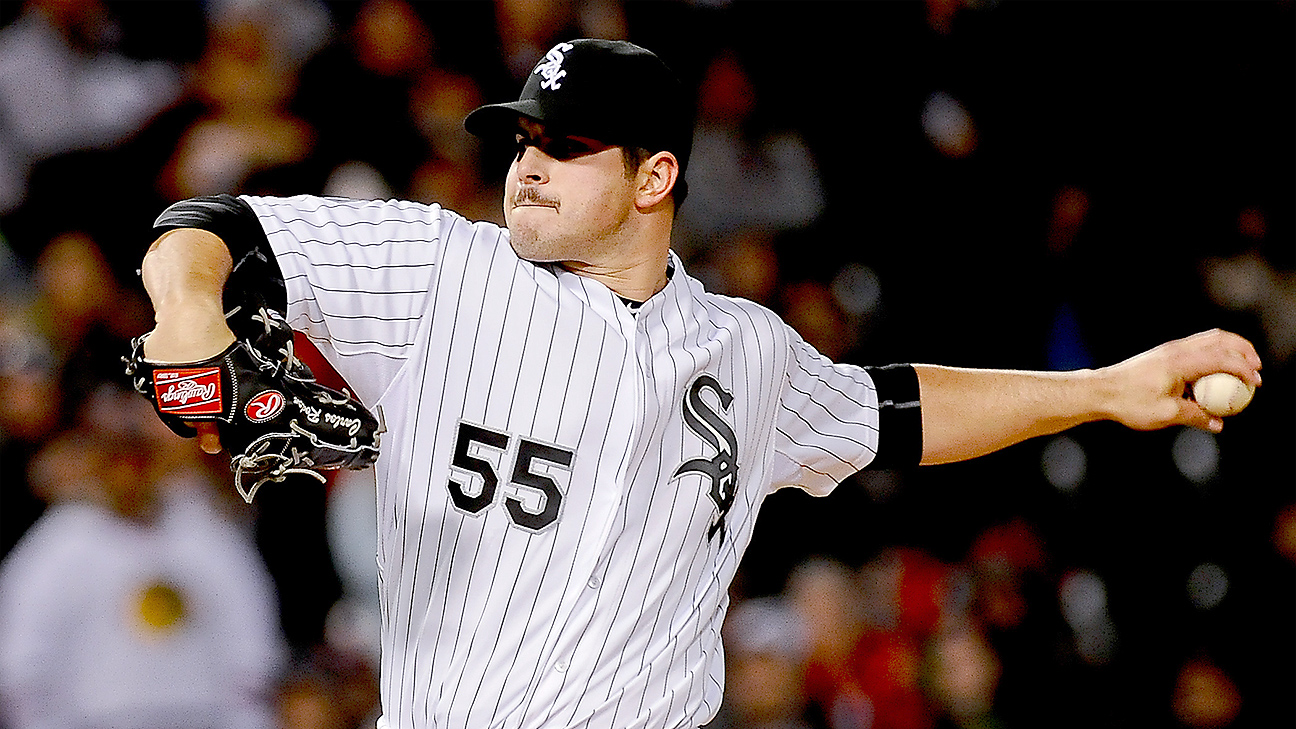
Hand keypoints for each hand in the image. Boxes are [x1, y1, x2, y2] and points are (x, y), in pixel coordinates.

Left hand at [1098, 329, 1261, 432]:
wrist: (1100, 391)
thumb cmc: (1129, 402)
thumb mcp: (1166, 414)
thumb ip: (1196, 417)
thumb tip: (1218, 424)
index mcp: (1180, 362)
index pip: (1222, 358)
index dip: (1244, 369)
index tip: (1256, 383)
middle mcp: (1176, 349)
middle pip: (1220, 338)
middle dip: (1244, 350)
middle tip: (1256, 369)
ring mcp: (1170, 349)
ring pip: (1209, 339)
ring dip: (1230, 350)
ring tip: (1242, 369)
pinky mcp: (1164, 354)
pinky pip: (1197, 348)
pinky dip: (1213, 355)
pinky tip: (1215, 375)